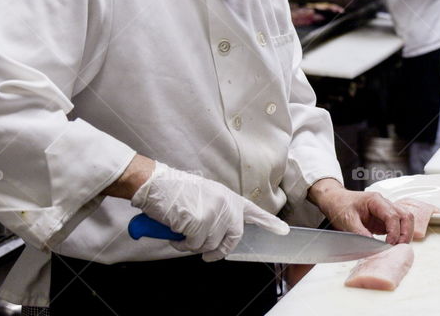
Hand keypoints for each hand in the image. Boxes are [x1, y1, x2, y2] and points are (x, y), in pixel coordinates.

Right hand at [131, 162, 288, 260]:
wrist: (156, 183)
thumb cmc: (175, 192)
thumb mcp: (204, 197)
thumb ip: (217, 213)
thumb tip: (218, 236)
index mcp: (227, 197)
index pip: (253, 211)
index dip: (268, 222)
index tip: (283, 230)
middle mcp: (226, 204)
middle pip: (233, 237)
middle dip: (219, 250)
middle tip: (207, 255)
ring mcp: (214, 213)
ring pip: (210, 245)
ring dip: (193, 245)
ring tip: (181, 231)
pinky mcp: (200, 222)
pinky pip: (194, 245)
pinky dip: (182, 244)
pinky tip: (175, 231)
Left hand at [308, 179, 413, 244]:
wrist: (335, 201)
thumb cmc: (341, 206)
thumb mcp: (347, 220)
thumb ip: (360, 232)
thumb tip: (372, 245)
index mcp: (376, 200)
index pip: (393, 215)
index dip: (394, 231)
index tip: (390, 244)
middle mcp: (384, 204)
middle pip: (405, 215)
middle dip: (406, 233)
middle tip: (398, 247)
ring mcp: (385, 212)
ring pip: (405, 220)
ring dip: (405, 234)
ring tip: (397, 247)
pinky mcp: (384, 220)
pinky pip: (398, 226)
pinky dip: (399, 235)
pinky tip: (393, 244)